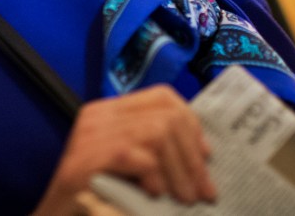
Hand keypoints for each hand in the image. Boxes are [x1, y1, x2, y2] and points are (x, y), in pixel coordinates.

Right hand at [33, 85, 215, 214]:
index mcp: (110, 111)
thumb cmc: (98, 195)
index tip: (206, 155)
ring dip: (180, 171)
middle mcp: (99, 115)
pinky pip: (140, 157)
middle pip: (166, 115)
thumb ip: (154, 149)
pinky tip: (155, 195)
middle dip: (192, 155)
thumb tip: (203, 150)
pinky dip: (155, 178)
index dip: (191, 123)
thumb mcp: (131, 165)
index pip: (162, 95)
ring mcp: (91, 134)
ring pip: (159, 133)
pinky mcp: (88, 159)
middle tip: (203, 190)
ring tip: (186, 198)